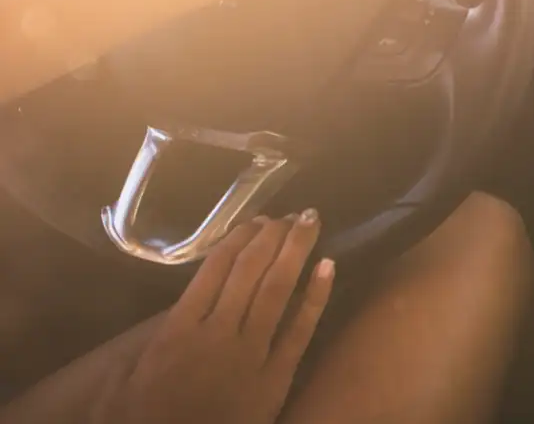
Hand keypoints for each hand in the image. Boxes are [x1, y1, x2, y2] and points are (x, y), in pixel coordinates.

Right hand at [94, 213, 333, 423]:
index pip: (214, 270)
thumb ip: (145, 343)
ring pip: (277, 290)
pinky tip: (328, 266)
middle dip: (273, 236)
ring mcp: (251, 354)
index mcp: (178, 331)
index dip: (238, 239)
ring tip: (310, 222)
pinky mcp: (277, 378)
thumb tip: (171, 309)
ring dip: (295, 251)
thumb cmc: (145, 422)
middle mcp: (217, 334)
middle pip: (250, 271)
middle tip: (292, 214)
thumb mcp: (122, 385)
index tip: (256, 221)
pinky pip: (300, 330)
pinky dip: (315, 296)